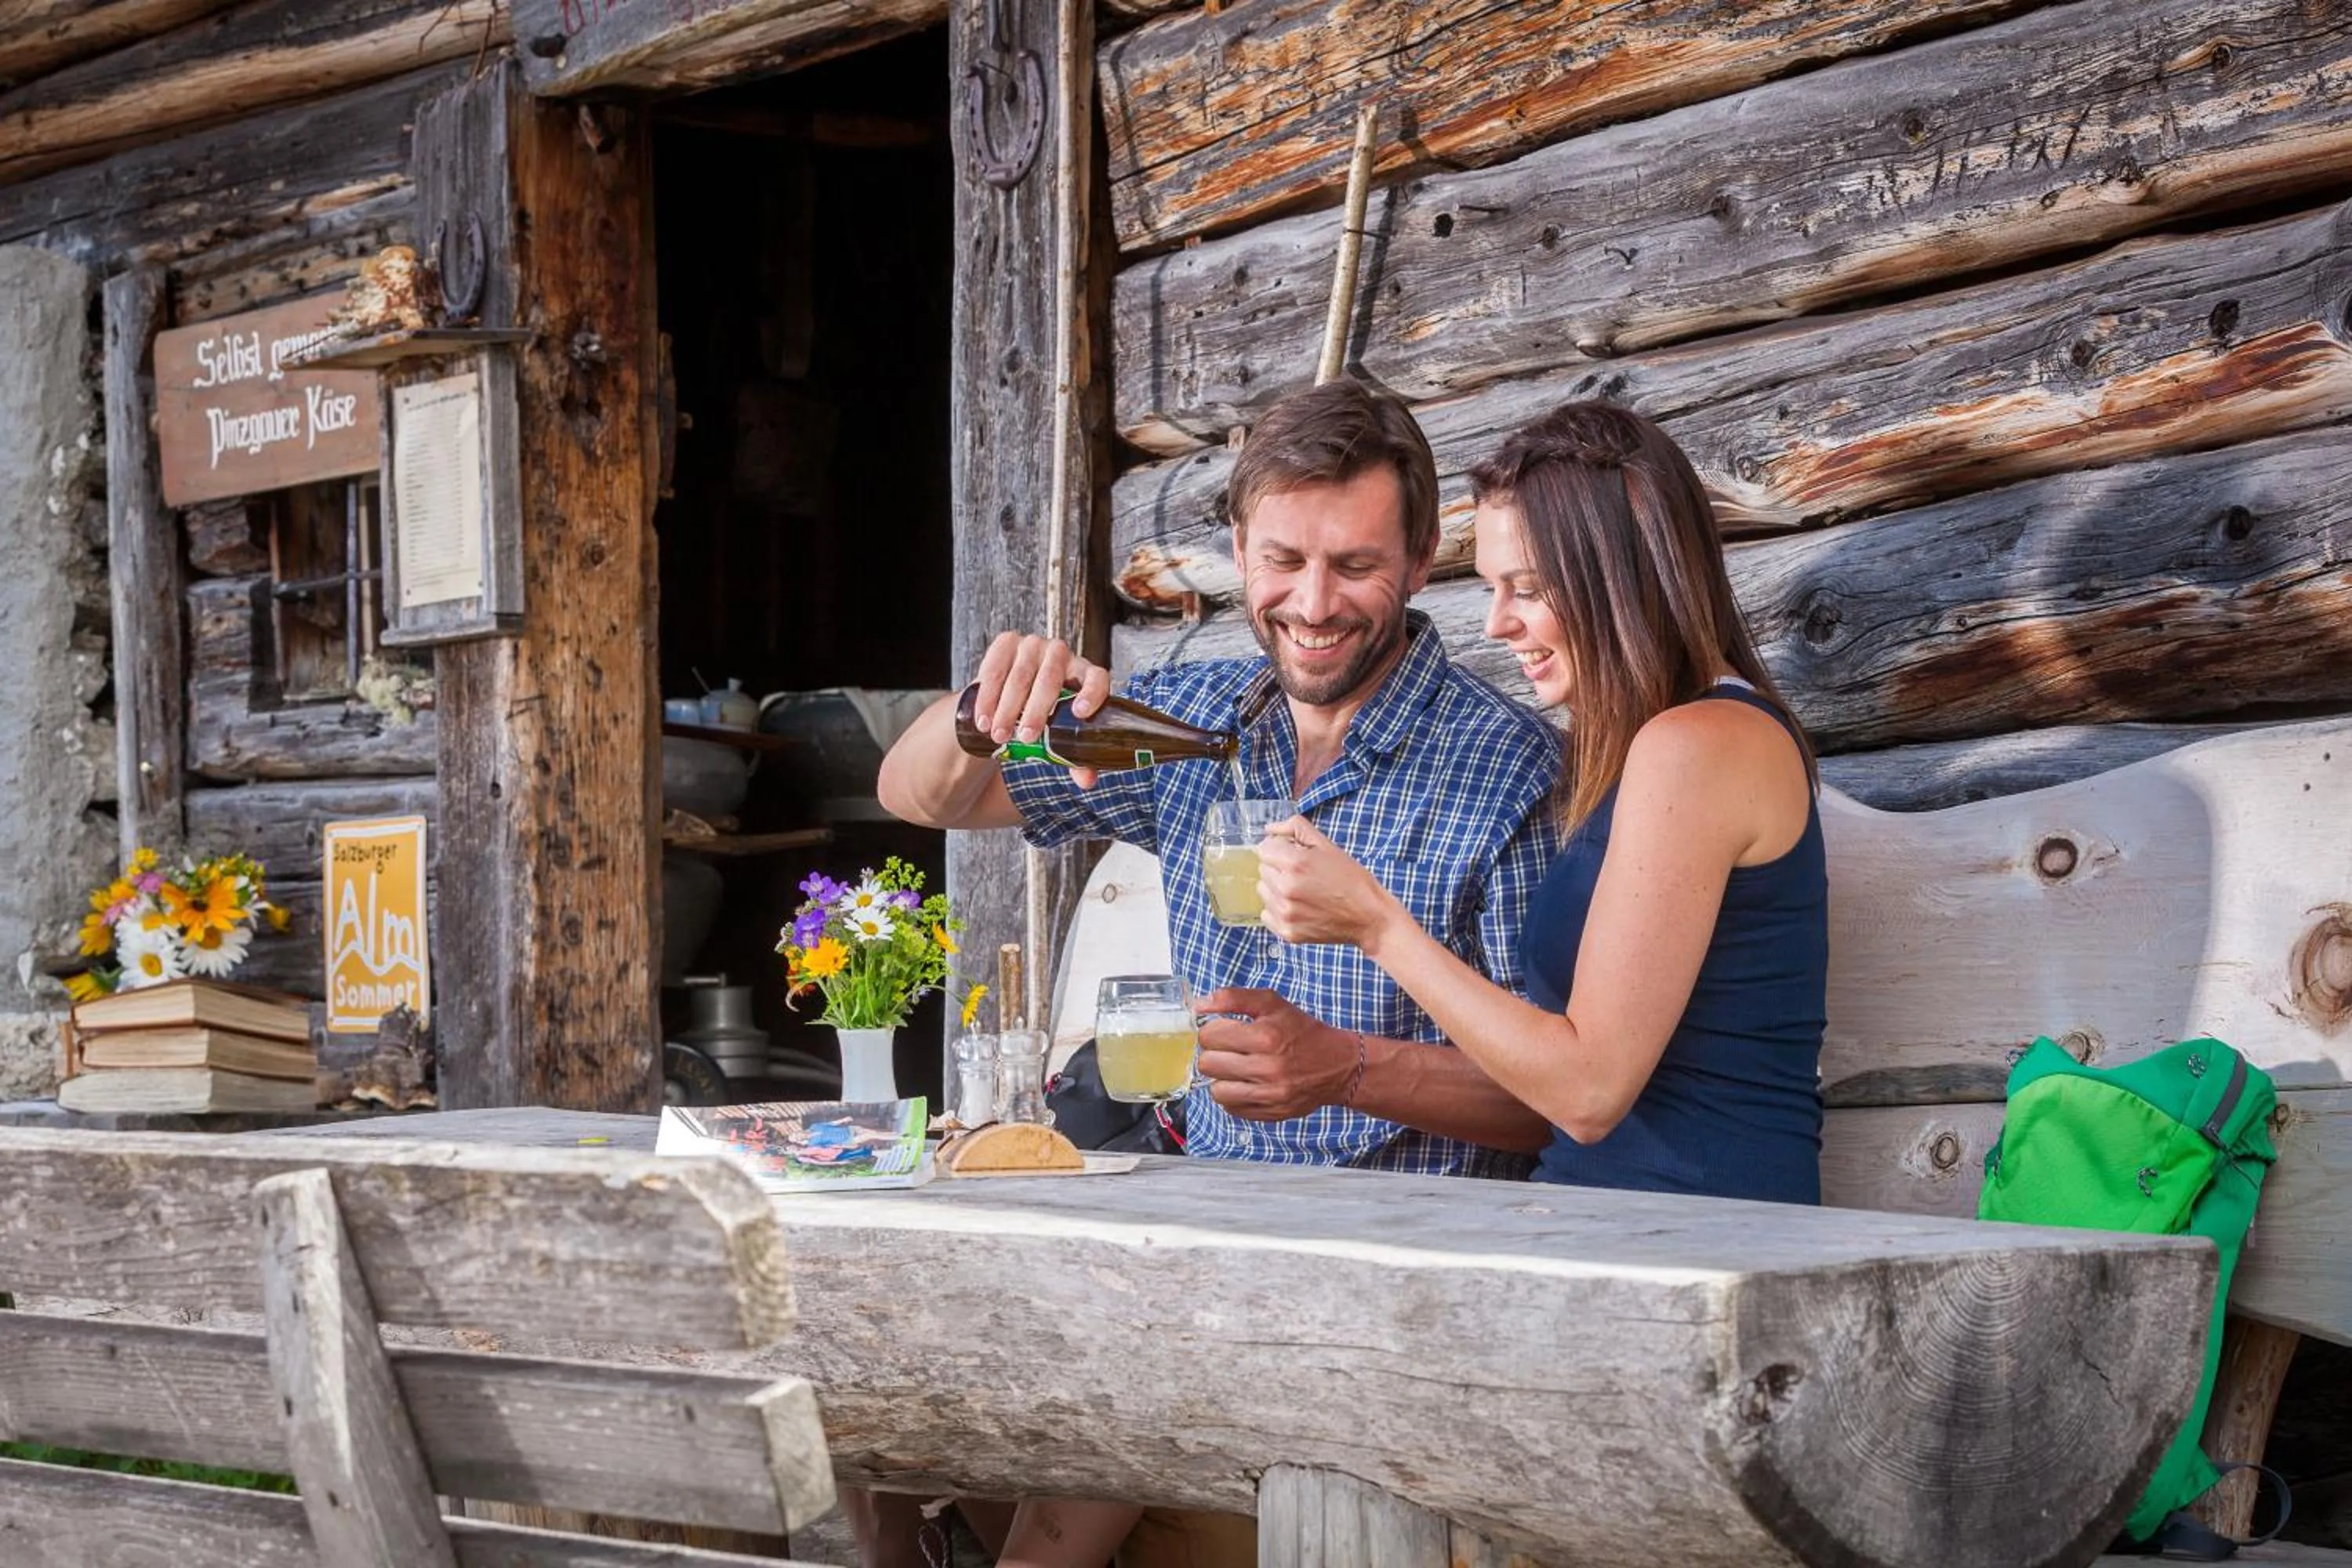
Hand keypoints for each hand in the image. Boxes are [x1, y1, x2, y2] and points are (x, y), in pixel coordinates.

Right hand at [971, 631, 1112, 786]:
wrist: (1012, 696)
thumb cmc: (1046, 716)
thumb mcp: (1061, 735)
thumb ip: (1075, 757)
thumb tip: (1087, 781)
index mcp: (1085, 674)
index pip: (1097, 678)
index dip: (1092, 693)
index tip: (1080, 713)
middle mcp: (1062, 654)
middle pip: (1050, 678)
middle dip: (1035, 711)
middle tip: (1024, 738)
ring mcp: (1033, 645)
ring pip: (1020, 675)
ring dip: (1007, 708)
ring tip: (998, 735)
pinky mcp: (1007, 643)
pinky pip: (995, 668)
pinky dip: (988, 696)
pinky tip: (983, 718)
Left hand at [1193, 987, 1357, 1120]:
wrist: (1338, 1065)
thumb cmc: (1302, 1031)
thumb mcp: (1272, 1003)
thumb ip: (1233, 998)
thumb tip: (1199, 1006)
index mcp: (1266, 1036)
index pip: (1210, 1036)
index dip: (1213, 1031)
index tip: (1224, 1031)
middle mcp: (1268, 1068)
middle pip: (1208, 1064)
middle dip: (1214, 1054)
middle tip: (1229, 1049)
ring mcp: (1270, 1095)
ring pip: (1216, 1091)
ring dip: (1222, 1078)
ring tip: (1236, 1068)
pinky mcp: (1271, 1114)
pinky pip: (1231, 1109)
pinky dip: (1234, 1096)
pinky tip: (1246, 1084)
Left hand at [1256, 816, 1402, 950]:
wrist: (1369, 917)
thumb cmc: (1351, 880)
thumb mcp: (1327, 845)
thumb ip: (1295, 828)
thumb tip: (1269, 828)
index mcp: (1295, 863)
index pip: (1263, 849)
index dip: (1279, 849)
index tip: (1293, 855)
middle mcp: (1286, 888)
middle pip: (1262, 869)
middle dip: (1278, 868)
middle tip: (1303, 875)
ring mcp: (1285, 913)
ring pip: (1263, 891)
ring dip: (1276, 889)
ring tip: (1301, 891)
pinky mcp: (1287, 932)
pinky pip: (1266, 913)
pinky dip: (1278, 910)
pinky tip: (1299, 907)